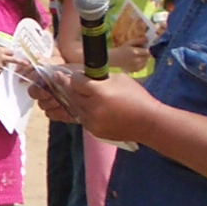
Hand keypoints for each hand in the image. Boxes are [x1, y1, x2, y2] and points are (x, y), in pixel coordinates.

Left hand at [30, 67, 159, 144]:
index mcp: (99, 93)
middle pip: (72, 94)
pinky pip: (82, 118)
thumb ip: (100, 77)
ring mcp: (92, 122)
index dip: (75, 77)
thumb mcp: (119, 79)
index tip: (73, 74)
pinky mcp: (94, 131)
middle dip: (67, 86)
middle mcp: (92, 108)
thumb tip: (85, 74)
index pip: (76, 82)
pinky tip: (87, 106)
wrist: (148, 122)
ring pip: (75, 107)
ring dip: (74, 99)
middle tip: (58, 78)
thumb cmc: (136, 97)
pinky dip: (83, 111)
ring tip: (74, 92)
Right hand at [110, 42, 151, 75]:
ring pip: (146, 62)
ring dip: (144, 59)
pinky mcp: (135, 70)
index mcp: (136, 52)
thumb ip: (139, 40)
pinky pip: (142, 67)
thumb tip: (147, 39)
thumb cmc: (122, 49)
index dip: (148, 50)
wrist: (115, 59)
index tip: (145, 49)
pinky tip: (137, 61)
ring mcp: (136, 66)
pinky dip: (142, 64)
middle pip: (147, 57)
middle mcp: (137, 60)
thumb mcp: (129, 42)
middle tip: (142, 52)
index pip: (148, 52)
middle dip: (146, 54)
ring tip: (139, 57)